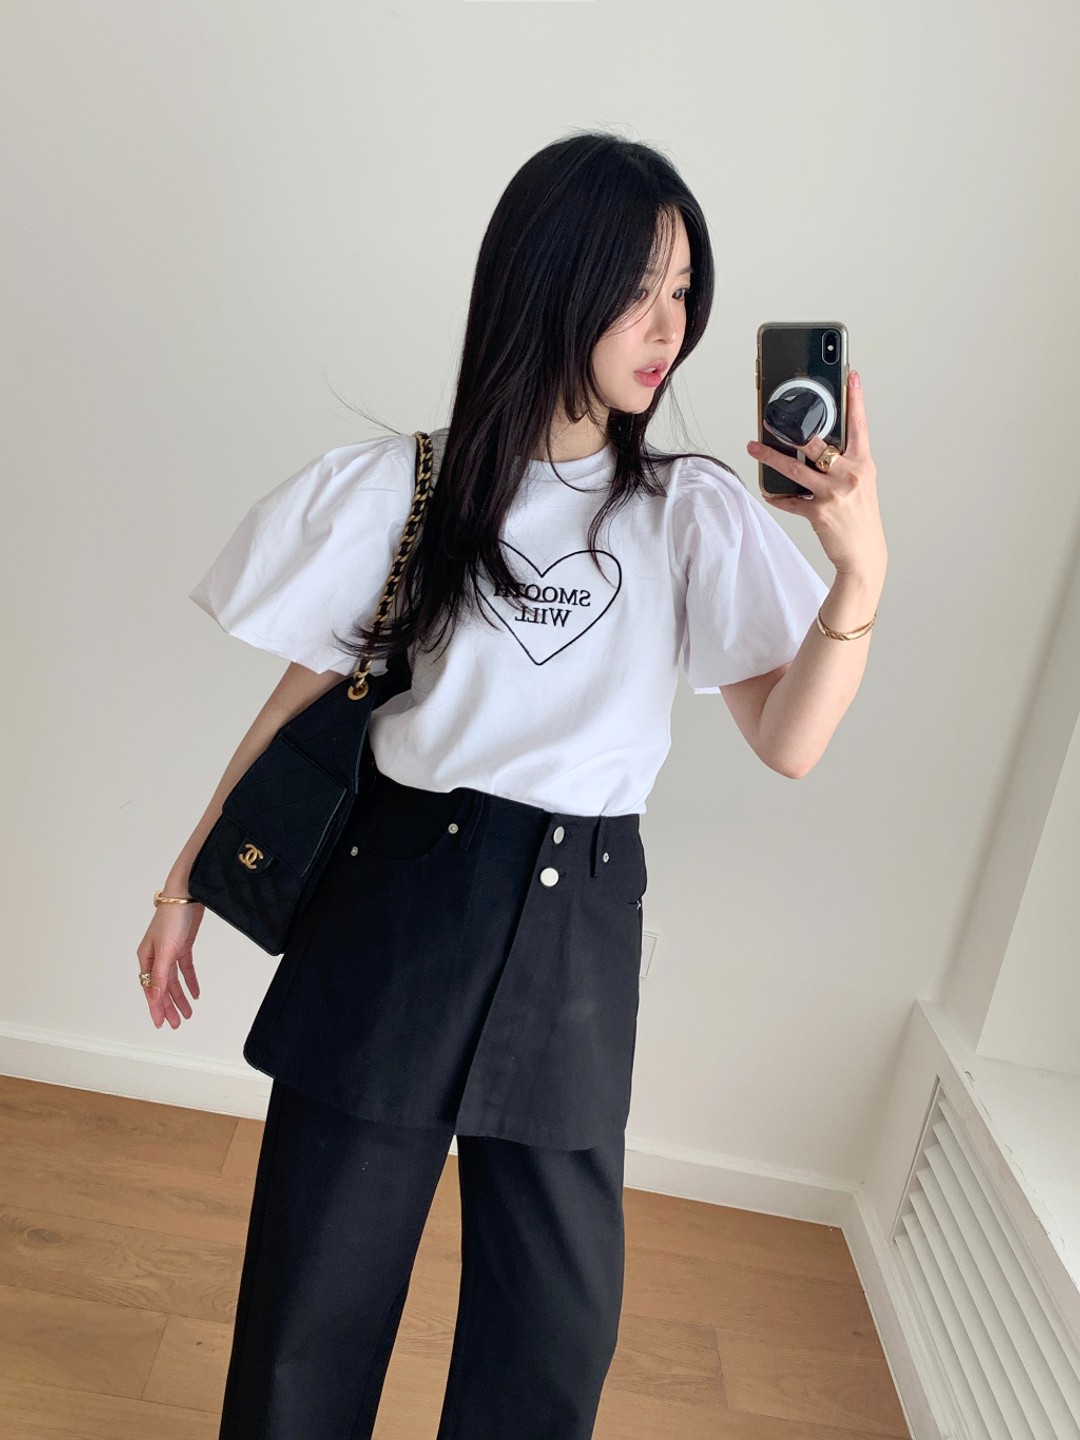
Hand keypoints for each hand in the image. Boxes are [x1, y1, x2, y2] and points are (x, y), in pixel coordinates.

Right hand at [136, 901, 203, 1028]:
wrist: (187, 894)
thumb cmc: (172, 918)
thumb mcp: (166, 950)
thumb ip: (161, 975)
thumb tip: (155, 997)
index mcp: (146, 958)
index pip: (150, 988)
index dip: (156, 1007)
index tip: (161, 1023)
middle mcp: (156, 956)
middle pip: (162, 987)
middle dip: (169, 1006)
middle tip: (176, 1023)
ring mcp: (169, 951)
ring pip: (174, 980)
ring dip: (180, 997)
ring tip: (187, 1013)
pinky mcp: (182, 945)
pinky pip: (185, 968)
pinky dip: (190, 981)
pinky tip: (195, 993)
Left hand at [748, 370, 886, 579]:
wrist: (864, 554)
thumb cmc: (861, 518)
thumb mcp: (861, 484)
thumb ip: (844, 463)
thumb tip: (818, 447)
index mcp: (863, 464)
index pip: (859, 425)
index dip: (856, 399)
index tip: (851, 376)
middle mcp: (849, 474)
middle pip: (816, 443)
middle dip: (791, 430)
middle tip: (770, 419)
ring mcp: (833, 493)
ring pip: (795, 468)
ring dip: (770, 458)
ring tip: (753, 448)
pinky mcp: (818, 512)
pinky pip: (791, 500)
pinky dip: (778, 497)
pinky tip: (769, 493)